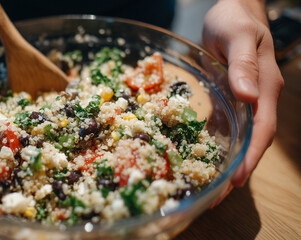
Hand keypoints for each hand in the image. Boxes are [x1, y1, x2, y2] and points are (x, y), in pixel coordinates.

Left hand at [202, 0, 283, 205]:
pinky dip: (217, 145)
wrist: (232, 11)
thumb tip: (247, 95)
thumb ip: (244, 64)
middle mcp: (256, 99)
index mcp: (264, 87)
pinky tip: (203, 158)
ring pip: (239, 138)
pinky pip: (225, 126)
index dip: (252, 156)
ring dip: (226, 162)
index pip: (263, 128)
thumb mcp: (239, 37)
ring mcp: (243, 101)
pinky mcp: (229, 99)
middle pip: (252, 141)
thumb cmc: (236, 21)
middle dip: (238, 169)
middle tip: (216, 196)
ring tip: (209, 186)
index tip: (237, 179)